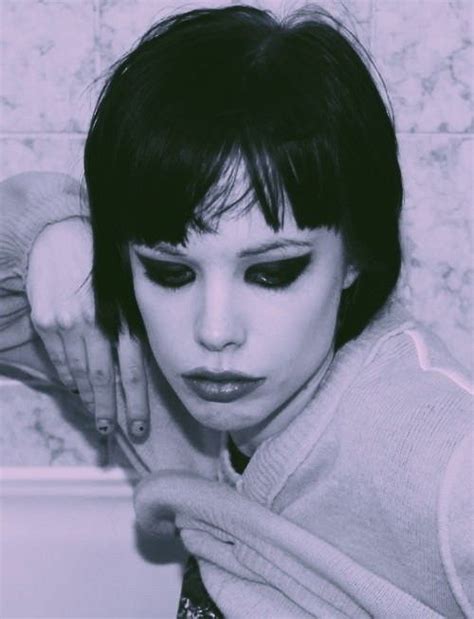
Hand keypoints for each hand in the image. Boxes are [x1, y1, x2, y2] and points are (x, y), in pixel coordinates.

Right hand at [25, 217, 149, 438]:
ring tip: (97, 420)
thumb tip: (139, 369)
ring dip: (89, 400)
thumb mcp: (128, 292)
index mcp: (124, 316)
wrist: (62, 237)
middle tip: (112, 434)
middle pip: (105, 379)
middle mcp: (96, 323)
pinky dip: (70, 379)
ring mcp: (67, 324)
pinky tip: (77, 393)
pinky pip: (60, 360)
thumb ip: (134, 327)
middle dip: (110, 411)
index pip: (133, 371)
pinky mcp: (46, 322)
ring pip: (80, 374)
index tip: (139, 429)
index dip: (136, 404)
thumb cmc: (105, 267)